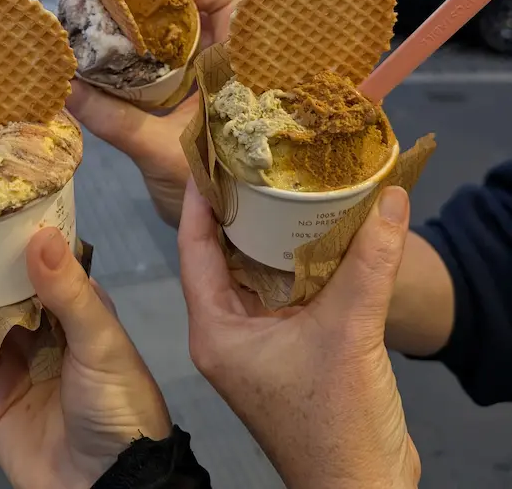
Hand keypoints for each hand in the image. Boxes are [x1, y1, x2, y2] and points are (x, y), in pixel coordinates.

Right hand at [0, 228, 170, 488]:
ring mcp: (14, 354)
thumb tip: (39, 235)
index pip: (41, 251)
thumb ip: (69, 293)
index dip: (13, 221)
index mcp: (76, 301)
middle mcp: (43, 320)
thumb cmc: (118, 405)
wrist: (103, 487)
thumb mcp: (102, 343)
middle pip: (3, 277)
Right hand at [67, 0, 243, 226]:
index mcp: (239, 72)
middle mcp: (226, 70)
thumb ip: (114, 119)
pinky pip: (165, 70)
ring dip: (147, 33)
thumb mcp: (158, 151)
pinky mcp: (187, 105)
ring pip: (180, 42)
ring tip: (105, 24)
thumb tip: (66, 88)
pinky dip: (140, 62)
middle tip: (114, 3)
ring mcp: (206, 87)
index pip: (233, 4)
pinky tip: (109, 62)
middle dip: (158, 6)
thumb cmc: (209, 193)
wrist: (213, 242)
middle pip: (198, 16)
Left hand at [178, 180, 420, 488]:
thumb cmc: (335, 427)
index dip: (200, 201)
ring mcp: (258, 345)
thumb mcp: (349, 331)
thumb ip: (369, 262)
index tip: (208, 156)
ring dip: (271, 235)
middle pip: (222, 255)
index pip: (193, 248)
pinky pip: (285, 292)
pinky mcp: (288, 352)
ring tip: (285, 185)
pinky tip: (320, 234)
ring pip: (256, 273)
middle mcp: (229, 334)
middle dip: (238, 210)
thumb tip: (390, 199)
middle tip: (252, 161)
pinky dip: (299, 263)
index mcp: (216, 330)